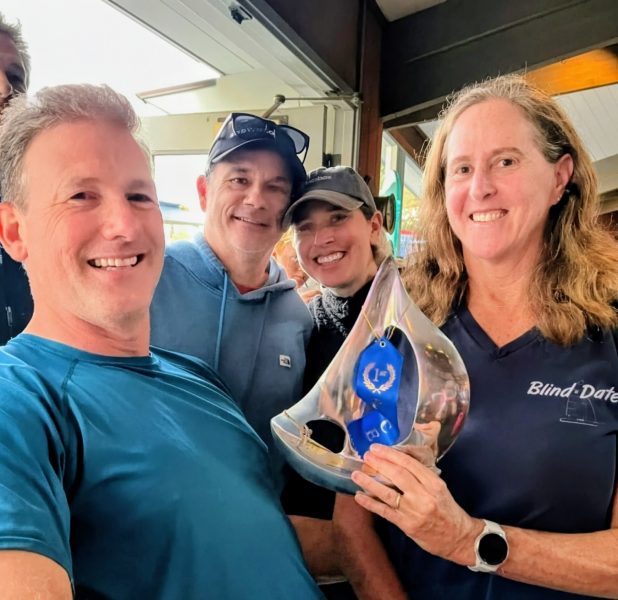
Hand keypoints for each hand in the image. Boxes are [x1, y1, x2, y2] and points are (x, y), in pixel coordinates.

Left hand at [351, 443, 481, 565]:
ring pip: (387, 493)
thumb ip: (421, 476)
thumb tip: (395, 461)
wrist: (458, 537)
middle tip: (366, 456)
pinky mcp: (406, 525)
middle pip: (398, 475)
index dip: (391, 454)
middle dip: (379, 463)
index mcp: (434, 483)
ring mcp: (413, 511)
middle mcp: (423, 496)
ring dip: (369, 482)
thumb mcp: (439, 487)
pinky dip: (370, 503)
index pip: (409, 464)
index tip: (377, 448)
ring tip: (356, 474)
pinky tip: (359, 496)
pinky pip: (385, 512)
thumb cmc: (447, 509)